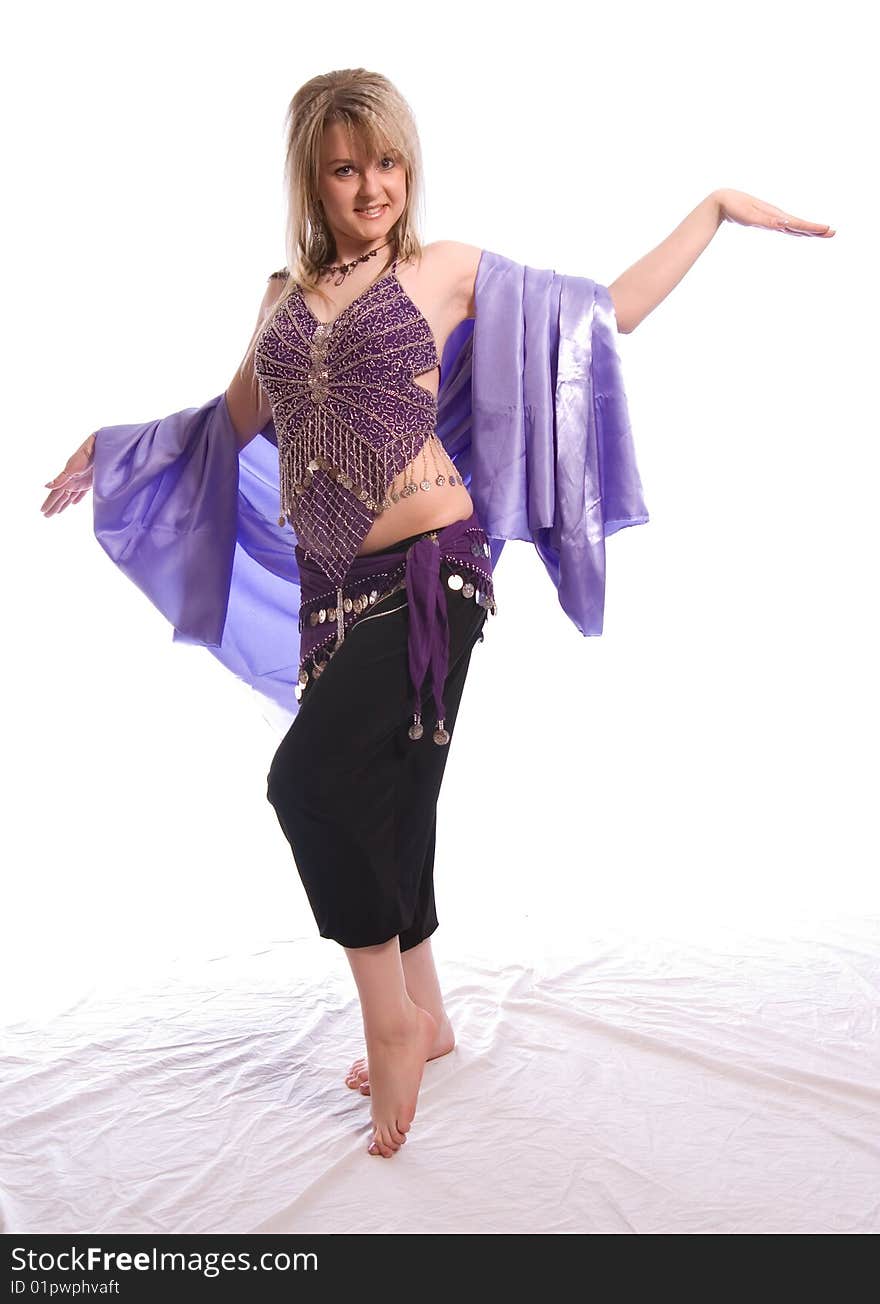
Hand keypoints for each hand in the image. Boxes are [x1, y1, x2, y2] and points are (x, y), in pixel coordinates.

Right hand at [41, 433, 96, 516]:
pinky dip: (77, 499)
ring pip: (69, 496)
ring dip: (63, 504)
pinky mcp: (89, 482)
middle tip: (46, 516)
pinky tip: (73, 503)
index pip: (55, 494)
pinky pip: (81, 493)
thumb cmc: (85, 456)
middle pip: (61, 497)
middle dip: (54, 506)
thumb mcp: (72, 468)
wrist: (99, 448)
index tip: (42, 512)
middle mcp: (71, 482)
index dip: (49, 503)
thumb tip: (46, 487)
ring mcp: (80, 482)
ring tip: (57, 512)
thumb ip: (60, 479)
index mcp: (66, 479)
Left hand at [716, 188, 834, 236]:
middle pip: (800, 225)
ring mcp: (772, 219)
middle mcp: (777, 217)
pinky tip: (799, 232)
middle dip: (815, 230)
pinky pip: (785, 226)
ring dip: (808, 230)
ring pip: (794, 226)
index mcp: (776, 216)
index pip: (798, 223)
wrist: (724, 200)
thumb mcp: (750, 215)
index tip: (827, 229)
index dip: (812, 228)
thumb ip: (767, 220)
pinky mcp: (766, 220)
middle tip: (832, 233)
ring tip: (823, 233)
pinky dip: (794, 229)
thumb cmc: (736, 207)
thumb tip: (784, 223)